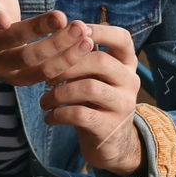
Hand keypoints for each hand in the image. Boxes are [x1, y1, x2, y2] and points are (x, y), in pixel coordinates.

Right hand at [0, 0, 94, 93]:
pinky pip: (47, 75)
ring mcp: (7, 69)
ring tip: (86, 36)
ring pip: (37, 66)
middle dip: (46, 37)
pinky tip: (87, 47)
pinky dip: (68, 64)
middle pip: (20, 49)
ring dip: (64, 53)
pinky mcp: (23, 79)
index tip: (5, 18)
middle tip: (70, 21)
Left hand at [39, 23, 143, 175]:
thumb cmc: (96, 103)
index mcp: (127, 65)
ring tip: (44, 101)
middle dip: (67, 65)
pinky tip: (50, 118)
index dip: (99, 31)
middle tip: (47, 77)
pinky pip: (80, 114)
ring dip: (58, 93)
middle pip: (100, 61)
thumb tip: (59, 33)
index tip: (73, 32)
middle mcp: (130, 82)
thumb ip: (84, 58)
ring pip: (88, 87)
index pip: (122, 39)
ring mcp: (123, 105)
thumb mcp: (95, 78)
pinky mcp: (110, 127)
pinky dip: (58, 114)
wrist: (111, 145)